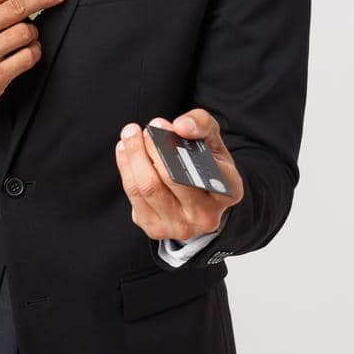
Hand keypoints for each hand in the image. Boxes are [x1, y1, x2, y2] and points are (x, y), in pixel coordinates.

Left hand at [114, 108, 244, 241]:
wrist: (200, 200)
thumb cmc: (207, 165)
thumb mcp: (213, 141)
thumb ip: (202, 124)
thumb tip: (180, 127)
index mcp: (228, 192)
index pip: (203, 169)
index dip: (175, 146)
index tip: (159, 124)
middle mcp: (206, 215)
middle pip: (170, 178)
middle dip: (150, 148)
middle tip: (139, 129)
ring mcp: (180, 226)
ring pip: (147, 188)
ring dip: (133, 157)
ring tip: (129, 135)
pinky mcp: (156, 229)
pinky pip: (134, 196)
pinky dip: (126, 169)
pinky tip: (125, 151)